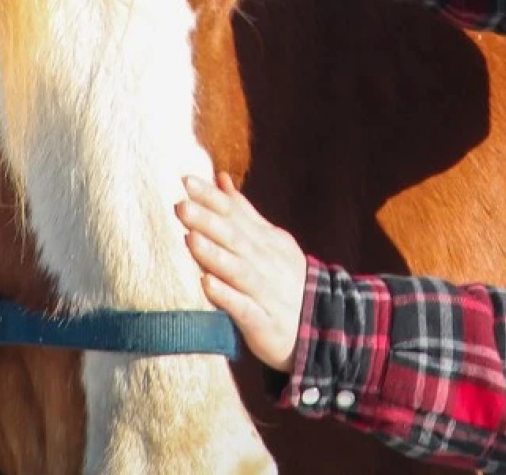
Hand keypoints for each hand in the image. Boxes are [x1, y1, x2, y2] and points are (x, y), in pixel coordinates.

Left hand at [178, 172, 306, 372]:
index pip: (236, 214)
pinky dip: (227, 296)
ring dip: (215, 255)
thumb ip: (243, 212)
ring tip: (191, 239)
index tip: (187, 180)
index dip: (212, 198)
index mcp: (266, 241)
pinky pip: (245, 308)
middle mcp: (266, 262)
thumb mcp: (269, 240)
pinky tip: (207, 284)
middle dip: (208, 221)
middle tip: (182, 205)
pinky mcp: (264, 323)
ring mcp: (266, 292)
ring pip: (238, 271)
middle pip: (235, 238)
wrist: (323, 327)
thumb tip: (220, 178)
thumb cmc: (284, 279)